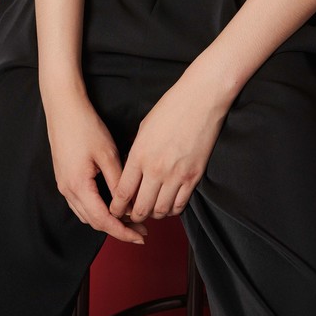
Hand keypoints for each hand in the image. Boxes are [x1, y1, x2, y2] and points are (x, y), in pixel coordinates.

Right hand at [43, 91, 147, 244]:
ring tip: (130, 218)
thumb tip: (129, 205)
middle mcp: (67, 190)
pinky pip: (81, 203)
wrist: (63, 108)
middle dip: (118, 229)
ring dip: (107, 220)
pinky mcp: (64, 177)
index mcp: (78, 186)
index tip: (140, 237)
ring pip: (86, 214)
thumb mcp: (107, 154)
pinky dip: (97, 210)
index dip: (123, 232)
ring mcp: (63, 185)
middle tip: (141, 229)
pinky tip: (111, 204)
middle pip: (94, 222)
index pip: (103, 220)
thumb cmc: (85, 126)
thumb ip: (118, 183)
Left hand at [108, 72, 228, 230]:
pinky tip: (168, 205)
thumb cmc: (171, 107)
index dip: (116, 207)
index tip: (115, 210)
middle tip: (132, 214)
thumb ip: (136, 152)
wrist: (201, 99)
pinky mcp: (194, 176)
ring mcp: (177, 175)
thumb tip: (131, 172)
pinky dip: (172, 210)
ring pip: (161, 211)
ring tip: (151, 210)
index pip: (122, 192)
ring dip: (154, 214)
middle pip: (141, 208)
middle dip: (133, 216)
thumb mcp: (144, 128)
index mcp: (139, 155)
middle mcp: (156, 169)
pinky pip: (180, 204)